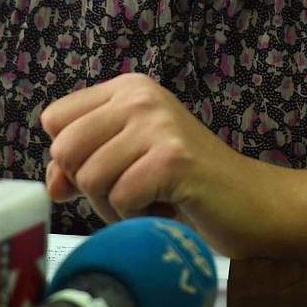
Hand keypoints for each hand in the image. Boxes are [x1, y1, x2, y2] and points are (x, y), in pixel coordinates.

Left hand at [41, 73, 306, 276]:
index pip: (54, 119)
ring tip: (152, 201)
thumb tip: (51, 183)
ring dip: (114, 208)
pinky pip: (120, 199)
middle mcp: (139, 95)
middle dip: (90, 187)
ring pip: (89, 177)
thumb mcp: (128, 164)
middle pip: (64, 150)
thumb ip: (83, 164)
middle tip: (132, 192)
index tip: (103, 174)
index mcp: (127, 88)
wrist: (255, 204)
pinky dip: (137, 218)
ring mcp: (157, 123)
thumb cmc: (188, 187)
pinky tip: (166, 210)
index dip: (67, 158)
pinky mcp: (171, 158)